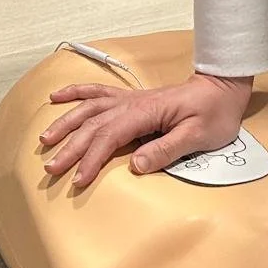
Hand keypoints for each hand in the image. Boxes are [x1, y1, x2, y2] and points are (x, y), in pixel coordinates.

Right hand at [38, 72, 251, 186]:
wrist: (222, 88)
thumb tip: (136, 165)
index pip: (110, 136)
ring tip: (45, 140)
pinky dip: (75, 92)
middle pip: (93, 125)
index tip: (79, 179)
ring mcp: (129, 99)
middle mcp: (132, 103)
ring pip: (88, 108)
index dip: (92, 158)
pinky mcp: (130, 99)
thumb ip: (167, 149)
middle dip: (70, 147)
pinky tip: (56, 97)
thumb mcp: (198, 136)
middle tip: (52, 169)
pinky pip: (96, 92)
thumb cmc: (214, 113)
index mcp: (146, 112)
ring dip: (65, 123)